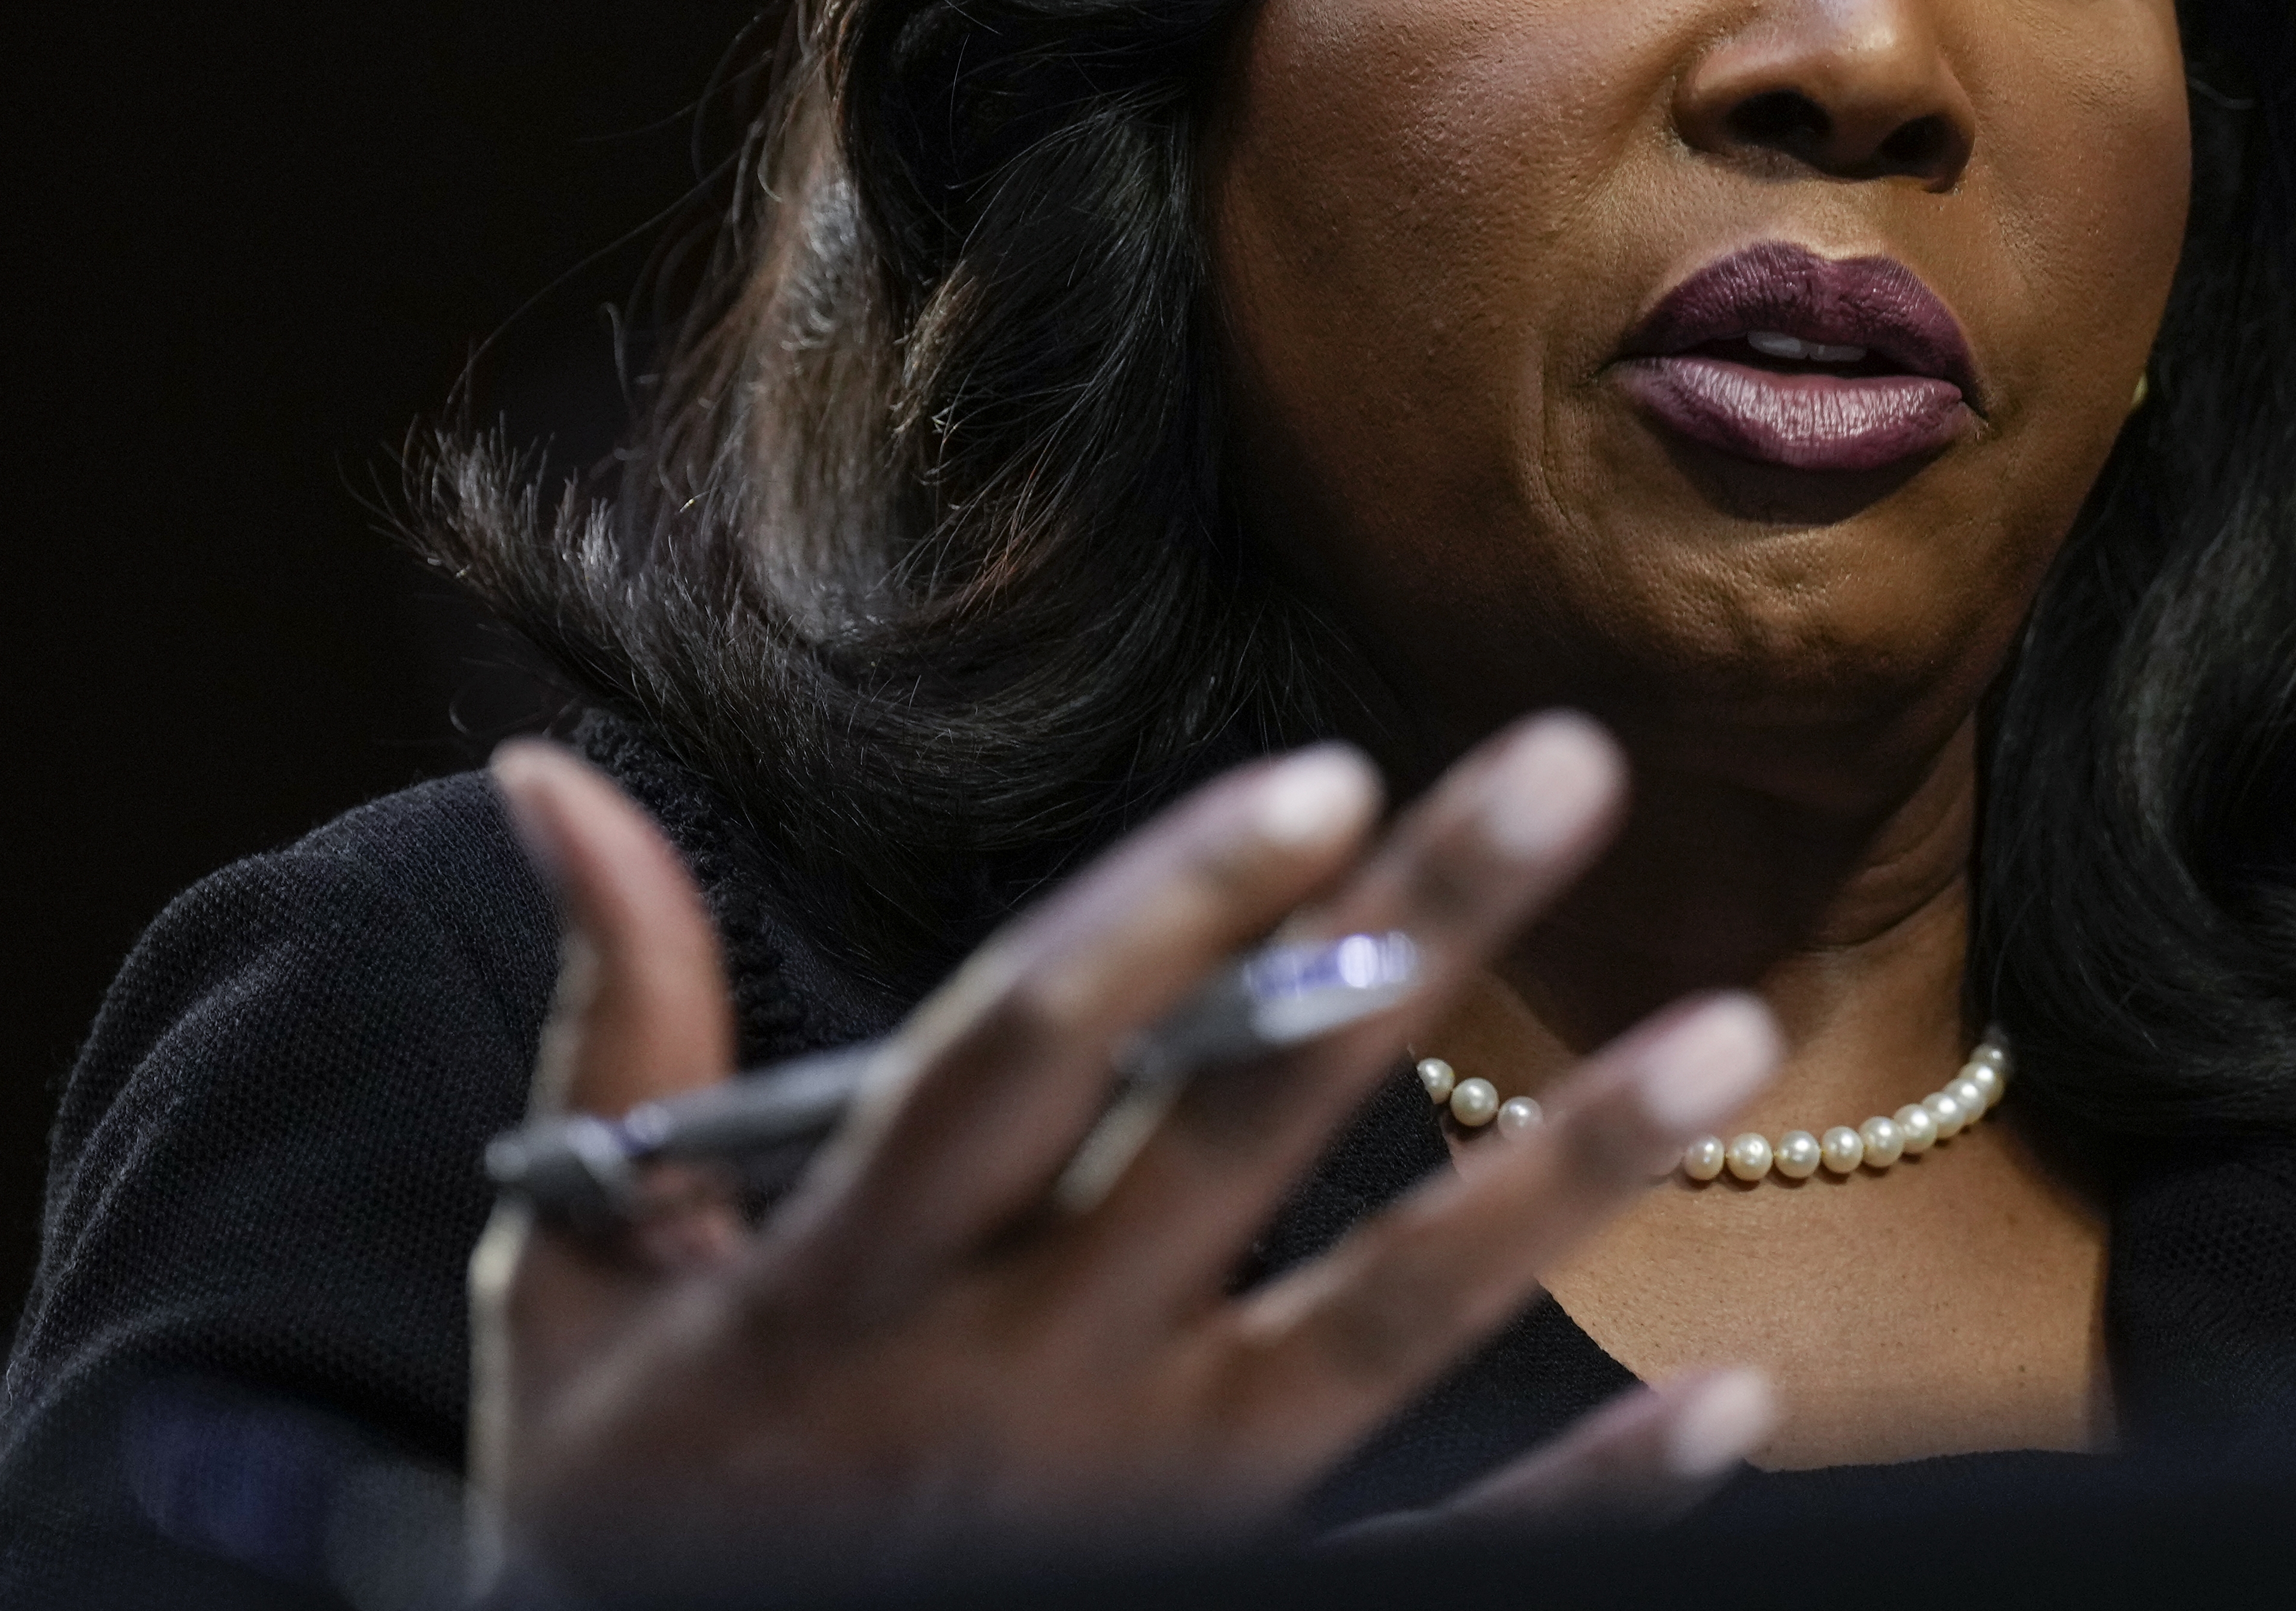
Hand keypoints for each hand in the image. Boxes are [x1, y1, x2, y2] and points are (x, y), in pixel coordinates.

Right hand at [474, 715, 1780, 1584]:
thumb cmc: (612, 1498)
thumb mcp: (571, 1270)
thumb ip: (613, 1016)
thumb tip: (550, 772)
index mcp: (852, 1278)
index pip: (1025, 1058)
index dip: (1166, 914)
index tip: (1318, 774)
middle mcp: (1017, 1383)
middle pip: (1238, 1135)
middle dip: (1405, 940)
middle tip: (1570, 768)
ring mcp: (1136, 1512)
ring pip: (1377, 1335)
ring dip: (1559, 1185)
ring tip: (1733, 1039)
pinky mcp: (1207, 1607)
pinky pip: (1425, 1563)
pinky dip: (1589, 1501)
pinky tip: (1745, 1406)